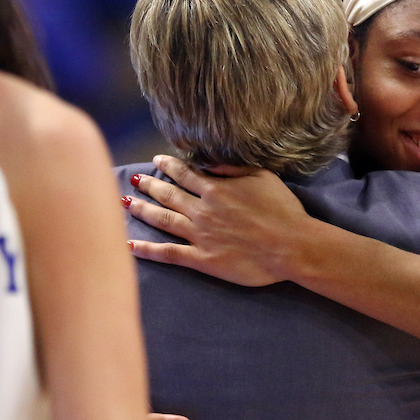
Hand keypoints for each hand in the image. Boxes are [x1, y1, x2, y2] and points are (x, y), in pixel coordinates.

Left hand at [123, 155, 311, 286]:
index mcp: (216, 189)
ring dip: (143, 210)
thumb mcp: (262, 176)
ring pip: (163, 220)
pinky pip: (169, 253)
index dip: (168, 166)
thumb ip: (232, 168)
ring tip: (127, 203)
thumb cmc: (283, 210)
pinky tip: (130, 246)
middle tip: (135, 179)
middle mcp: (202, 210)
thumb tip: (208, 163)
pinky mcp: (202, 259)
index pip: (185, 174)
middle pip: (168, 195)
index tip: (157, 160)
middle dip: (150, 185)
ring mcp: (200, 235)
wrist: (291, 246)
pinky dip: (148, 250)